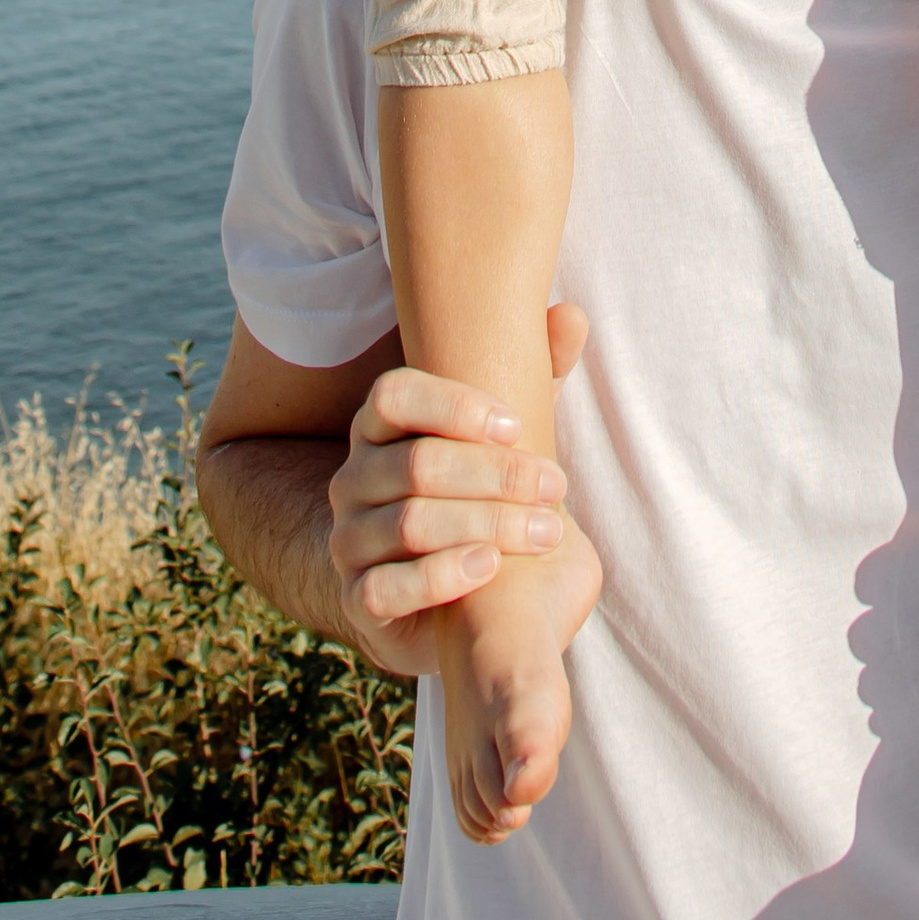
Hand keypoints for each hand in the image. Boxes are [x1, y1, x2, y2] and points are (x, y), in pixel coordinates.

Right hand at [329, 308, 591, 681]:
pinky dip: (442, 576)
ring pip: (409, 524)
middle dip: (496, 475)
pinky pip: (386, 588)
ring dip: (488, 524)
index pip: (393, 395)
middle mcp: (352, 480)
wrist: (457, 604)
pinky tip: (489, 566)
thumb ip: (538, 376)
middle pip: (415, 464)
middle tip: (557, 486)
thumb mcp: (511, 440)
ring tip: (547, 530)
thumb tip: (570, 314)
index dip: (452, 405)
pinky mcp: (358, 601)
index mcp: (379, 428)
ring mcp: (348, 542)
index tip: (516, 426)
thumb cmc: (485, 500)